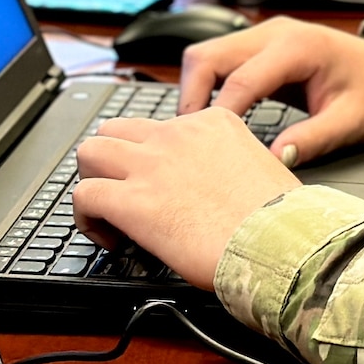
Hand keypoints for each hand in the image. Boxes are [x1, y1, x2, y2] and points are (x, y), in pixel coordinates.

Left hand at [73, 106, 297, 286]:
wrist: (278, 240)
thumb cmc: (280, 217)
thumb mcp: (262, 166)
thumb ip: (233, 163)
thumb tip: (222, 188)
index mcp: (211, 123)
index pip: (161, 126)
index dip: (154, 158)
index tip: (162, 186)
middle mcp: (176, 135)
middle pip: (115, 129)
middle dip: (111, 160)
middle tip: (122, 190)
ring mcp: (151, 165)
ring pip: (89, 152)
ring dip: (92, 180)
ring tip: (107, 211)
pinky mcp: (133, 201)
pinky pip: (83, 196)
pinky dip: (87, 218)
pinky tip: (110, 238)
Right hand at [175, 17, 363, 167]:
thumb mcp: (354, 121)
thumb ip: (315, 138)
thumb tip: (275, 159)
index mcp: (299, 47)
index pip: (241, 79)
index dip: (219, 114)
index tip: (206, 147)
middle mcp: (275, 33)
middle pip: (208, 56)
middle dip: (192, 97)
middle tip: (191, 140)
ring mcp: (265, 35)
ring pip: (207, 55)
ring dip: (196, 91)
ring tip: (199, 133)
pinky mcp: (261, 47)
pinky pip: (220, 61)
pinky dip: (208, 87)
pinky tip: (213, 119)